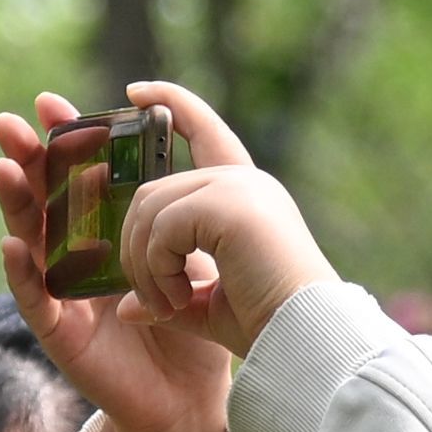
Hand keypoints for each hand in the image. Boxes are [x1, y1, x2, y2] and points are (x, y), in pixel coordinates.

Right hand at [0, 92, 245, 431]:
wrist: (189, 399)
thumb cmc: (191, 324)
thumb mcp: (190, 253)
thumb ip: (175, 209)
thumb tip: (179, 146)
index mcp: (105, 232)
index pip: (77, 176)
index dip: (62, 142)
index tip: (53, 103)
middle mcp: (74, 257)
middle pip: (43, 198)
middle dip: (26, 159)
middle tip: (11, 123)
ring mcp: (62, 293)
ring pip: (29, 240)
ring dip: (15, 204)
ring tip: (4, 167)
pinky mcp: (60, 332)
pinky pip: (34, 299)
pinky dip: (21, 272)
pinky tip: (14, 245)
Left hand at [102, 82, 333, 350]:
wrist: (307, 339)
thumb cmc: (270, 325)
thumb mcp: (209, 306)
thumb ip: (168, 295)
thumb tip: (125, 308)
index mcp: (246, 195)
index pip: (205, 131)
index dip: (171, 102)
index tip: (135, 92)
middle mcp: (244, 181)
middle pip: (153, 191)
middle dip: (135, 246)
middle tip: (150, 300)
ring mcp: (237, 188)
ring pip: (150, 208)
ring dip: (144, 264)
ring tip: (166, 306)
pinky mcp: (228, 205)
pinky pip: (163, 227)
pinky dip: (157, 268)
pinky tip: (177, 300)